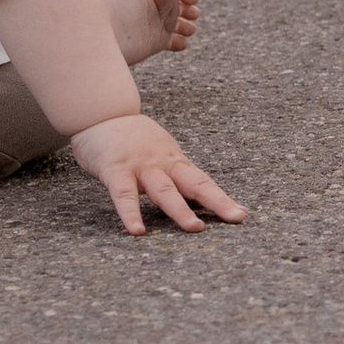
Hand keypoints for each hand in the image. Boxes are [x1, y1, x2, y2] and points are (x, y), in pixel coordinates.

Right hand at [72, 112, 244, 237]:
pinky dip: (130, 213)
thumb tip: (196, 202)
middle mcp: (163, 163)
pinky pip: (124, 195)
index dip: (222, 198)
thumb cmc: (132, 140)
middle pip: (194, 183)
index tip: (241, 214)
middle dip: (216, 201)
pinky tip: (137, 230)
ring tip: (195, 228)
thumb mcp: (159, 154)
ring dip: (180, 210)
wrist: (101, 113)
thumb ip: (174, 177)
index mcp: (175, 162)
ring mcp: (141, 166)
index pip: (203, 182)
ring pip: (164, 190)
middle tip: (235, 217)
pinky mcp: (116, 170)